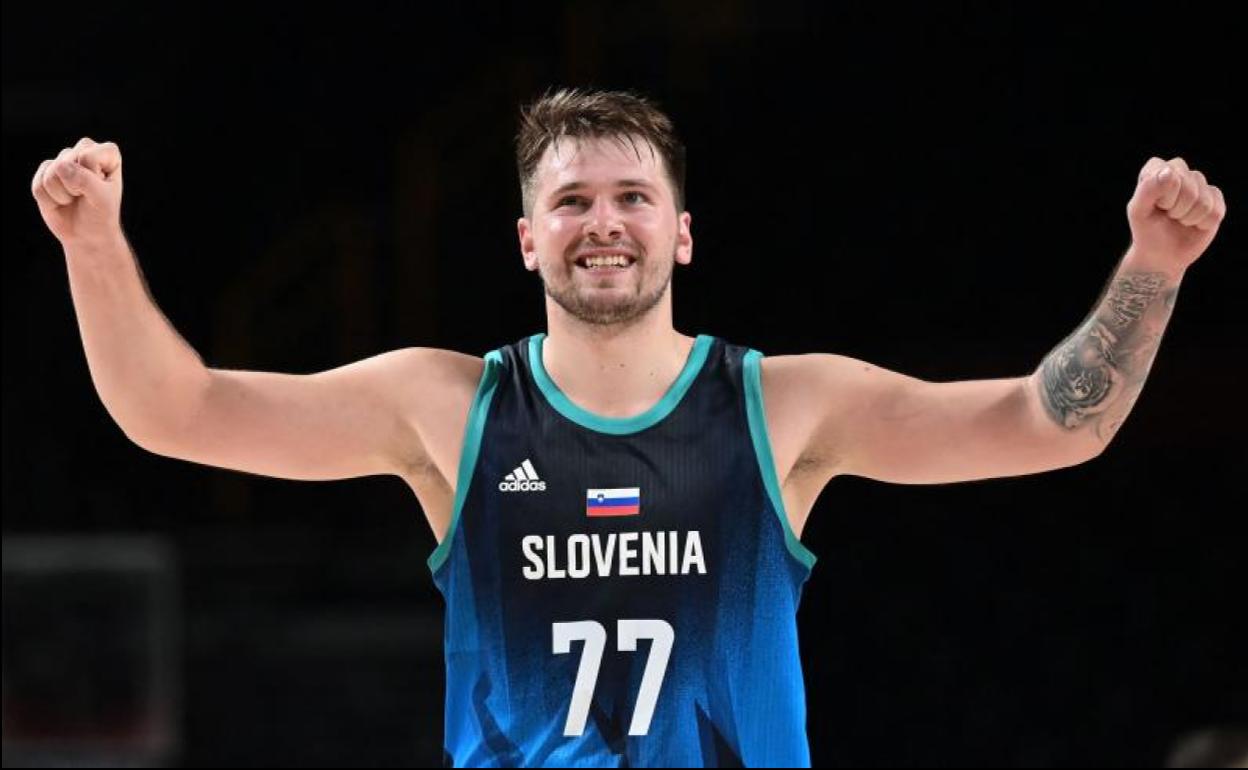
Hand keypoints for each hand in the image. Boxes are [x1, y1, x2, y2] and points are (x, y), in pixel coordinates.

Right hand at [31, 138, 123, 248]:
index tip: (100, 190)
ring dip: (62, 194)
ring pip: (51, 173)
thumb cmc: (101, 214)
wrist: (87, 234)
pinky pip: (38, 184)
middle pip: (66, 162)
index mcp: (107, 153)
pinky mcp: (45, 171)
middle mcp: (85, 150)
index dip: (91, 178)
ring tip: (74, 199)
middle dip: (74, 187)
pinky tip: (60, 201)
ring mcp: (64, 159)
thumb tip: (60, 166)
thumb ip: (85, 180)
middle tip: (85, 196)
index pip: (88, 157)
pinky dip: (49, 200)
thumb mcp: (102, 199)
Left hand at [1126, 156, 1225, 273]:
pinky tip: (1193, 223)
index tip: (1156, 206)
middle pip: (1190, 186)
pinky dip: (1202, 224)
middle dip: (1177, 208)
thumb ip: (1148, 190)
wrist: (1161, 253)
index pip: (1169, 172)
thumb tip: (1170, 172)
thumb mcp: (1138, 212)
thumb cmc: (1146, 230)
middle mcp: (1179, 172)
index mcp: (1156, 169)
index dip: (1164, 195)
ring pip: (1203, 201)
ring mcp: (1199, 184)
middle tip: (1167, 215)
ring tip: (1178, 219)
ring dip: (1189, 217)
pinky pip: (1215, 211)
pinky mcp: (1215, 199)